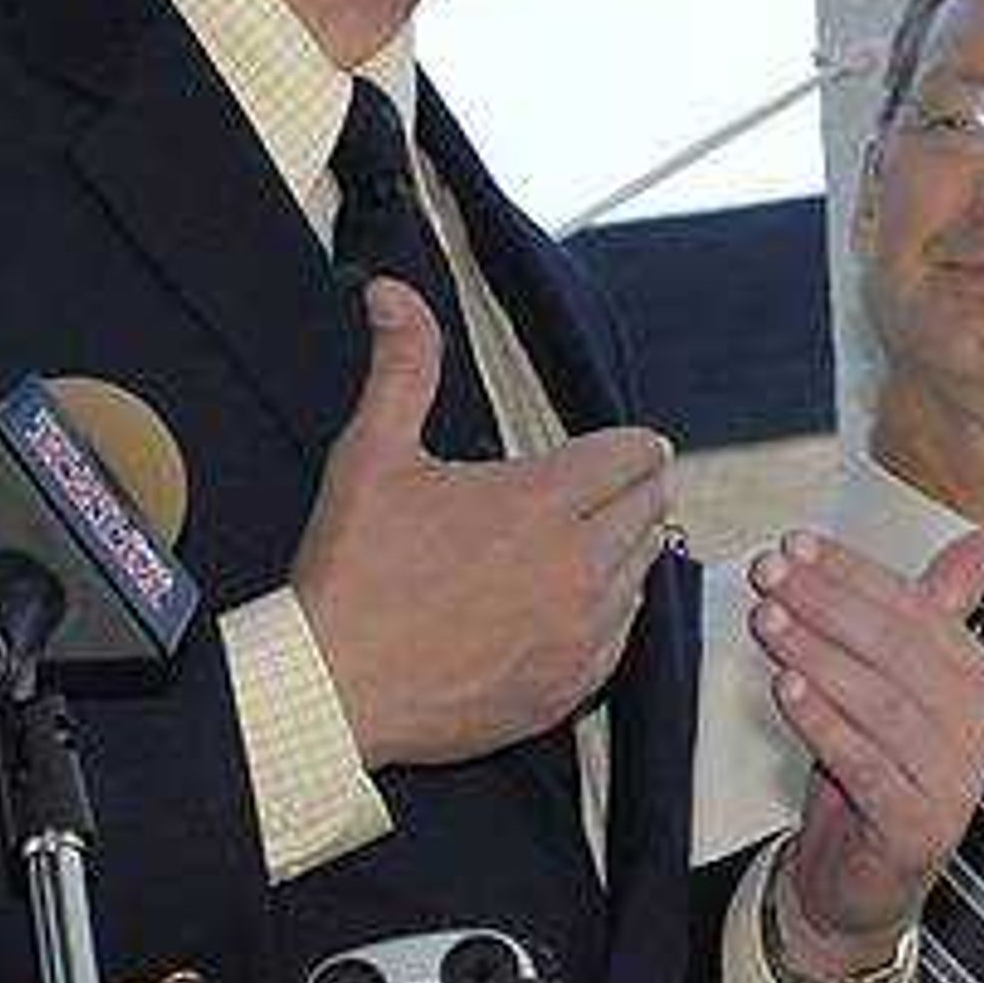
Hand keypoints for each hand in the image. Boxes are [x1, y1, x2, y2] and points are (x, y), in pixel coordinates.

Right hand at [295, 279, 674, 770]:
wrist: (332, 688)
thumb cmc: (350, 573)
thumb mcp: (371, 453)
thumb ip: (402, 365)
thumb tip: (392, 294)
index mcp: (540, 502)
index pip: (633, 455)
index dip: (632, 444)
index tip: (627, 446)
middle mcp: (575, 568)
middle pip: (650, 510)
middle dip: (636, 490)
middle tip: (619, 485)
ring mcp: (578, 633)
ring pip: (644, 573)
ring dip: (627, 549)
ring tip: (597, 537)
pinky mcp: (568, 687)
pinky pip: (623, 636)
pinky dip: (612, 611)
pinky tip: (577, 600)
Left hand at [752, 523, 983, 957]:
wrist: (861, 879)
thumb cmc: (875, 768)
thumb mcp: (899, 681)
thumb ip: (934, 610)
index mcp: (977, 679)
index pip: (916, 609)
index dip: (853, 573)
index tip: (795, 545)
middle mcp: (977, 725)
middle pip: (899, 650)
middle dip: (827, 604)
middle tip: (769, 576)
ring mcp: (953, 779)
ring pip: (882, 703)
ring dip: (819, 656)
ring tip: (768, 622)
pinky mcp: (918, 826)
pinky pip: (867, 765)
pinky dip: (825, 723)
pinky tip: (786, 690)